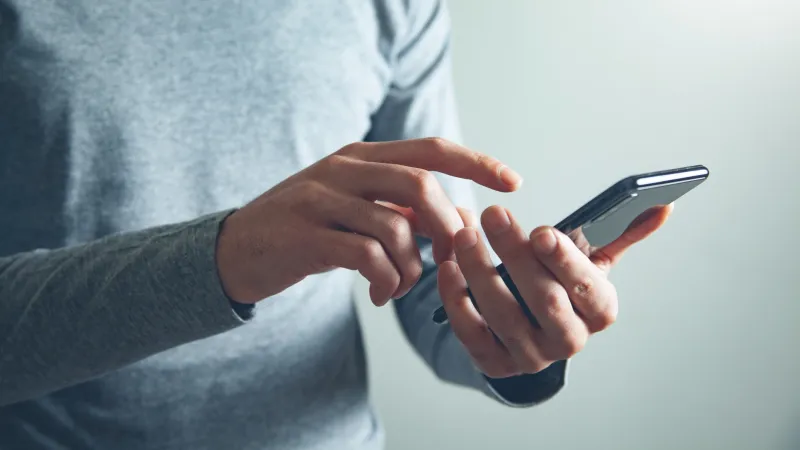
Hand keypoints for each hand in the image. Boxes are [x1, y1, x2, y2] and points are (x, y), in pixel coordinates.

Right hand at [215, 138, 521, 304]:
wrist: (236, 249)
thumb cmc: (307, 228)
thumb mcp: (354, 206)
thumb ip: (400, 206)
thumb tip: (460, 218)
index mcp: (361, 156)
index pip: (430, 149)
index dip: (476, 162)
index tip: (513, 182)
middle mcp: (343, 169)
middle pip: (419, 184)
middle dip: (446, 226)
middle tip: (449, 260)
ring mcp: (321, 200)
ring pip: (395, 225)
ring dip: (412, 266)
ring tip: (400, 286)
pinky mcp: (306, 236)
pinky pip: (366, 256)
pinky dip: (385, 280)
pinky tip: (379, 293)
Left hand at [437, 204, 672, 377]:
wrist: (530, 329)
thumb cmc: (560, 284)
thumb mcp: (590, 261)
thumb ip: (620, 233)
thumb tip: (663, 205)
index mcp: (598, 312)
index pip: (590, 292)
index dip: (566, 262)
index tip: (542, 231)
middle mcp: (568, 340)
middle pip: (544, 300)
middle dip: (516, 255)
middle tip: (492, 214)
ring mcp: (530, 356)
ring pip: (503, 315)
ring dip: (480, 271)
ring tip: (463, 233)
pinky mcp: (494, 363)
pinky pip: (472, 334)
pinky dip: (456, 301)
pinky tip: (447, 267)